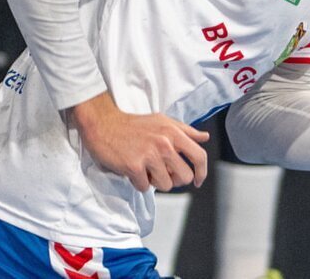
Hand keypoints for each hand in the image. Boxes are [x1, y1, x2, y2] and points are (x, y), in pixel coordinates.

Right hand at [70, 92, 209, 191]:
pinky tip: (132, 170)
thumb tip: (205, 137)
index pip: (199, 156)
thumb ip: (186, 131)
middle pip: (184, 177)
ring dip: (155, 182)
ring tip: (145, 168)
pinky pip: (145, 187)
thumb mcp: (163, 121)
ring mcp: (149, 155)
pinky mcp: (134, 166)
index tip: (197, 181)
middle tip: (162, 173)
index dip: (202, 172)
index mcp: (174, 132)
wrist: (104, 124)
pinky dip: (138, 182)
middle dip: (174, 179)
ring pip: (166, 185)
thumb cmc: (135, 125)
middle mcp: (164, 143)